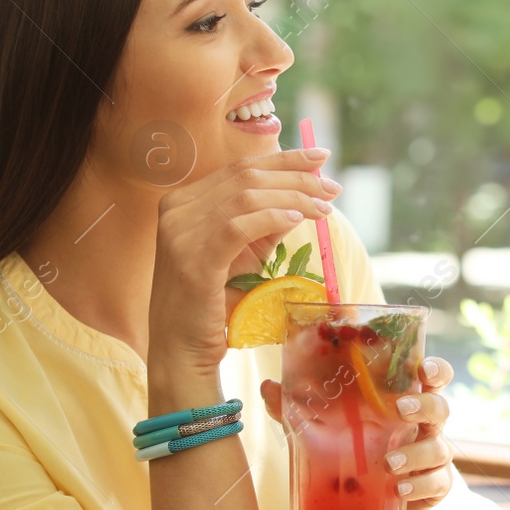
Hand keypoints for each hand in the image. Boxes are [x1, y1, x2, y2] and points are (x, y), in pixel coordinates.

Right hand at [148, 147, 338, 376]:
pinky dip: (271, 217)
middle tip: (333, 187)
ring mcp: (179, 233)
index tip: (322, 159)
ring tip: (324, 208)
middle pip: (245, 176)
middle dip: (296, 176)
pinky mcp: (192, 260)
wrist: (182, 350)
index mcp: (183, 202)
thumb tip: (303, 197)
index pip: (240, 168)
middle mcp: (176, 210)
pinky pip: (238, 226)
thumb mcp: (242, 254)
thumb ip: (265, 223)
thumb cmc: (212, 304)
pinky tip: (298, 219)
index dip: (285, 160)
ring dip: (293, 197)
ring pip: (246, 196)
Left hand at [260, 356, 455, 509]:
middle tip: (401, 410)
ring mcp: (432, 457)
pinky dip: (420, 486)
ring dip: (416, 453)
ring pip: (439, 448)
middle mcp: (423, 427)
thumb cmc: (352, 459)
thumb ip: (297, 411)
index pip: (430, 379)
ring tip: (389, 464)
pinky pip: (438, 483)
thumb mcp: (322, 433)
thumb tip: (268, 386)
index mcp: (403, 404)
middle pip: (440, 408)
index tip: (423, 369)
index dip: (434, 370)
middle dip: (425, 406)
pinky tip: (400, 490)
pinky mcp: (435, 488)